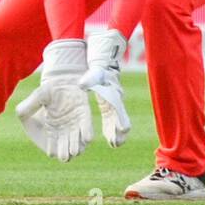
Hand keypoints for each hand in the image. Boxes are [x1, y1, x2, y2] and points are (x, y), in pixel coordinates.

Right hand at [16, 39, 92, 161]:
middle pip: (65, 146)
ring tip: (75, 151)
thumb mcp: (36, 97)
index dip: (52, 149)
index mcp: (50, 129)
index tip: (52, 153)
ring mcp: (75, 124)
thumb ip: (27, 106)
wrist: (63, 79)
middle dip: (65, 152)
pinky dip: (87, 133)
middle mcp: (64, 129)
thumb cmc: (48, 91)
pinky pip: (87, 127)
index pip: (51, 144)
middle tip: (65, 157)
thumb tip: (20, 114)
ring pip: (77, 140)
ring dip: (77, 146)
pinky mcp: (85, 116)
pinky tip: (86, 138)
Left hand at [79, 29, 130, 147]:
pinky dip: (111, 128)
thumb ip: (89, 78)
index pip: (118, 108)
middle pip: (120, 116)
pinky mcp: (109, 104)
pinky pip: (112, 118)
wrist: (103, 60)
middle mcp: (116, 98)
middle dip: (119, 130)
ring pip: (117, 120)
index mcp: (112, 91)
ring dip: (116, 132)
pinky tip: (110, 138)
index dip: (120, 119)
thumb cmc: (98, 66)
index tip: (123, 130)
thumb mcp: (94, 71)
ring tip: (115, 144)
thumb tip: (81, 85)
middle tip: (117, 143)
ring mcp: (114, 102)